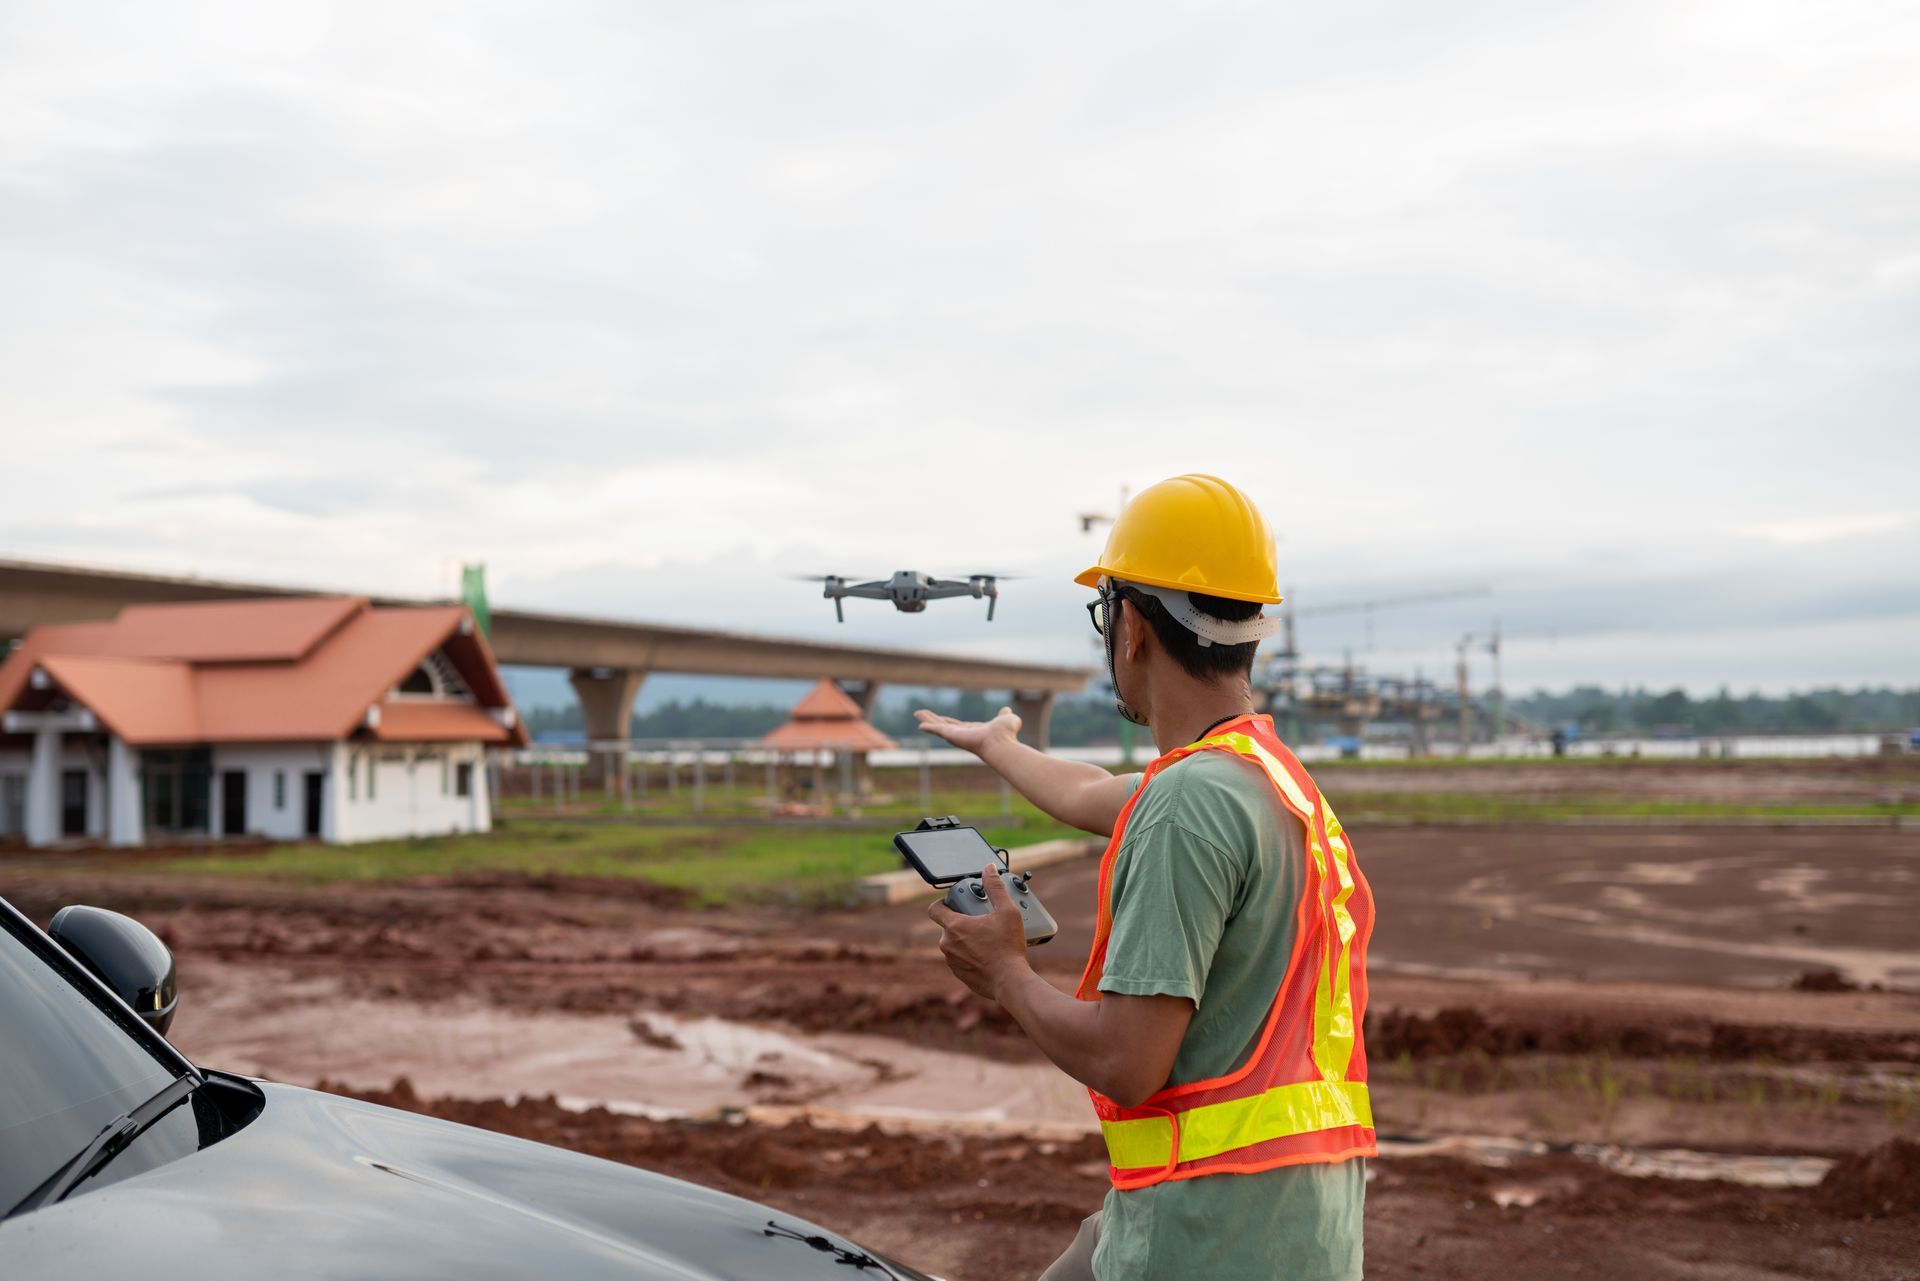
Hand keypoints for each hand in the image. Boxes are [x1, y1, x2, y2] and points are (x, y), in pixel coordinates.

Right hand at [913, 705, 1021, 757]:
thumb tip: (1006, 710)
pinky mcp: (951, 734)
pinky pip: (937, 729)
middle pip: (943, 725)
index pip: (956, 725)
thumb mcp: (1005, 719)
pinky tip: (920, 724)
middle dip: (933, 720)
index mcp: (972, 731)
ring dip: (927, 720)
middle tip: (921, 714)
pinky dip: (928, 726)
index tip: (940, 718)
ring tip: (916, 713)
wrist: (1001, 742)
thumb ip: (1003, 715)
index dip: (947, 721)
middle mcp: (962, 734)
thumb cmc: (1006, 735)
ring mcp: (956, 735)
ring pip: (938, 726)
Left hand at [927, 863, 1028, 1000]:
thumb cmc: (1007, 947)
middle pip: (947, 927)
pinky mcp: (959, 974)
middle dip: (961, 922)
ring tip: (986, 939)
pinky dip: (969, 956)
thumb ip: (995, 888)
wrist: (1010, 981)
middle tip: (980, 921)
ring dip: (965, 940)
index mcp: (954, 926)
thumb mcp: (1006, 911)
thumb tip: (988, 868)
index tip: (953, 903)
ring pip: (953, 944)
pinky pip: (959, 960)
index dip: (941, 903)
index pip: (934, 909)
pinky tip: (986, 955)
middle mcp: (947, 944)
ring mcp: (951, 961)